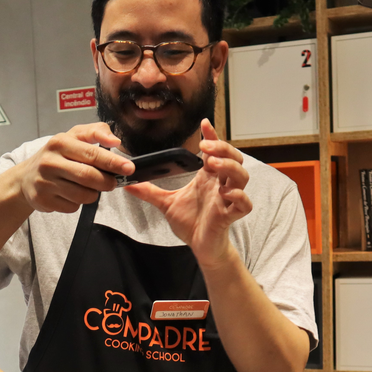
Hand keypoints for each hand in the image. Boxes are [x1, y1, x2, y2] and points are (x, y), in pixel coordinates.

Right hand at [13, 122, 134, 212]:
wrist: (26, 178)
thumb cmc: (56, 155)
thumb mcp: (73, 136)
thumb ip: (96, 132)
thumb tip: (114, 140)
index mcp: (59, 142)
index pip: (92, 153)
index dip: (113, 162)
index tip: (129, 168)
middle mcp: (50, 161)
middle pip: (89, 176)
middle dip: (107, 182)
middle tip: (113, 183)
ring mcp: (45, 182)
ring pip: (83, 195)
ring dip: (93, 194)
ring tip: (90, 187)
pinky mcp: (43, 200)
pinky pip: (72, 207)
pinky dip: (78, 203)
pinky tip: (72, 195)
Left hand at [123, 119, 251, 267]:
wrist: (200, 247)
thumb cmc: (190, 223)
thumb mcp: (166, 203)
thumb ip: (149, 192)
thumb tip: (127, 184)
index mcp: (207, 178)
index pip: (215, 151)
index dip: (212, 136)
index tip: (204, 124)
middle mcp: (220, 185)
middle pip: (233, 158)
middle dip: (223, 149)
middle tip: (206, 148)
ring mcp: (228, 199)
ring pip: (242, 176)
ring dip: (230, 168)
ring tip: (213, 165)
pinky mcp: (231, 215)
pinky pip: (244, 204)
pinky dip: (239, 196)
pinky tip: (226, 192)